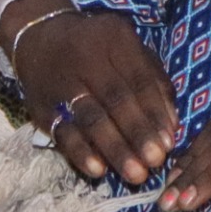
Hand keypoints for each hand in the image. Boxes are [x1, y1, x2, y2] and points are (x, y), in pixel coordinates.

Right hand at [0, 0, 176, 186]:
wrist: (38, 37)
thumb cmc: (97, 49)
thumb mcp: (128, 49)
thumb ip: (154, 81)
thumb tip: (172, 124)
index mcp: (115, 39)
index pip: (139, 79)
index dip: (155, 112)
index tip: (169, 143)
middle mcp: (86, 57)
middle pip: (116, 99)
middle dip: (138, 133)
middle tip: (155, 162)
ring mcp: (62, 83)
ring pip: (91, 118)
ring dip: (115, 149)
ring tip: (135, 174)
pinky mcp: (42, 106)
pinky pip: (62, 132)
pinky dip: (81, 153)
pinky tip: (98, 171)